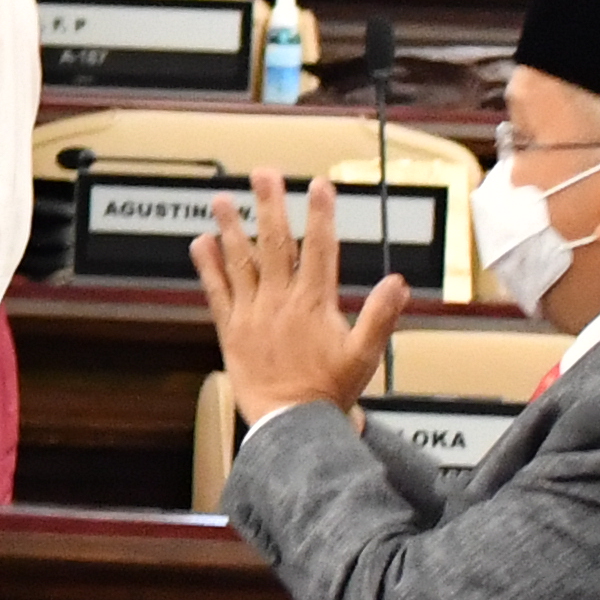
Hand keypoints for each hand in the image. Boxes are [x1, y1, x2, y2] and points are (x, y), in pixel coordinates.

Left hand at [192, 171, 408, 420]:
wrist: (291, 425)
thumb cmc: (329, 391)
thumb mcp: (366, 355)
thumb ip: (381, 316)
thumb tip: (399, 283)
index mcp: (315, 303)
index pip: (320, 248)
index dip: (320, 214)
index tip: (319, 185)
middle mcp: (281, 301)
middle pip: (275, 244)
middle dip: (270, 206)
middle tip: (263, 174)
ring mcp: (253, 314)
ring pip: (241, 262)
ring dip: (231, 228)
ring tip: (220, 199)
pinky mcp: (231, 330)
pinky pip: (216, 292)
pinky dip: (208, 267)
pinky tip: (201, 243)